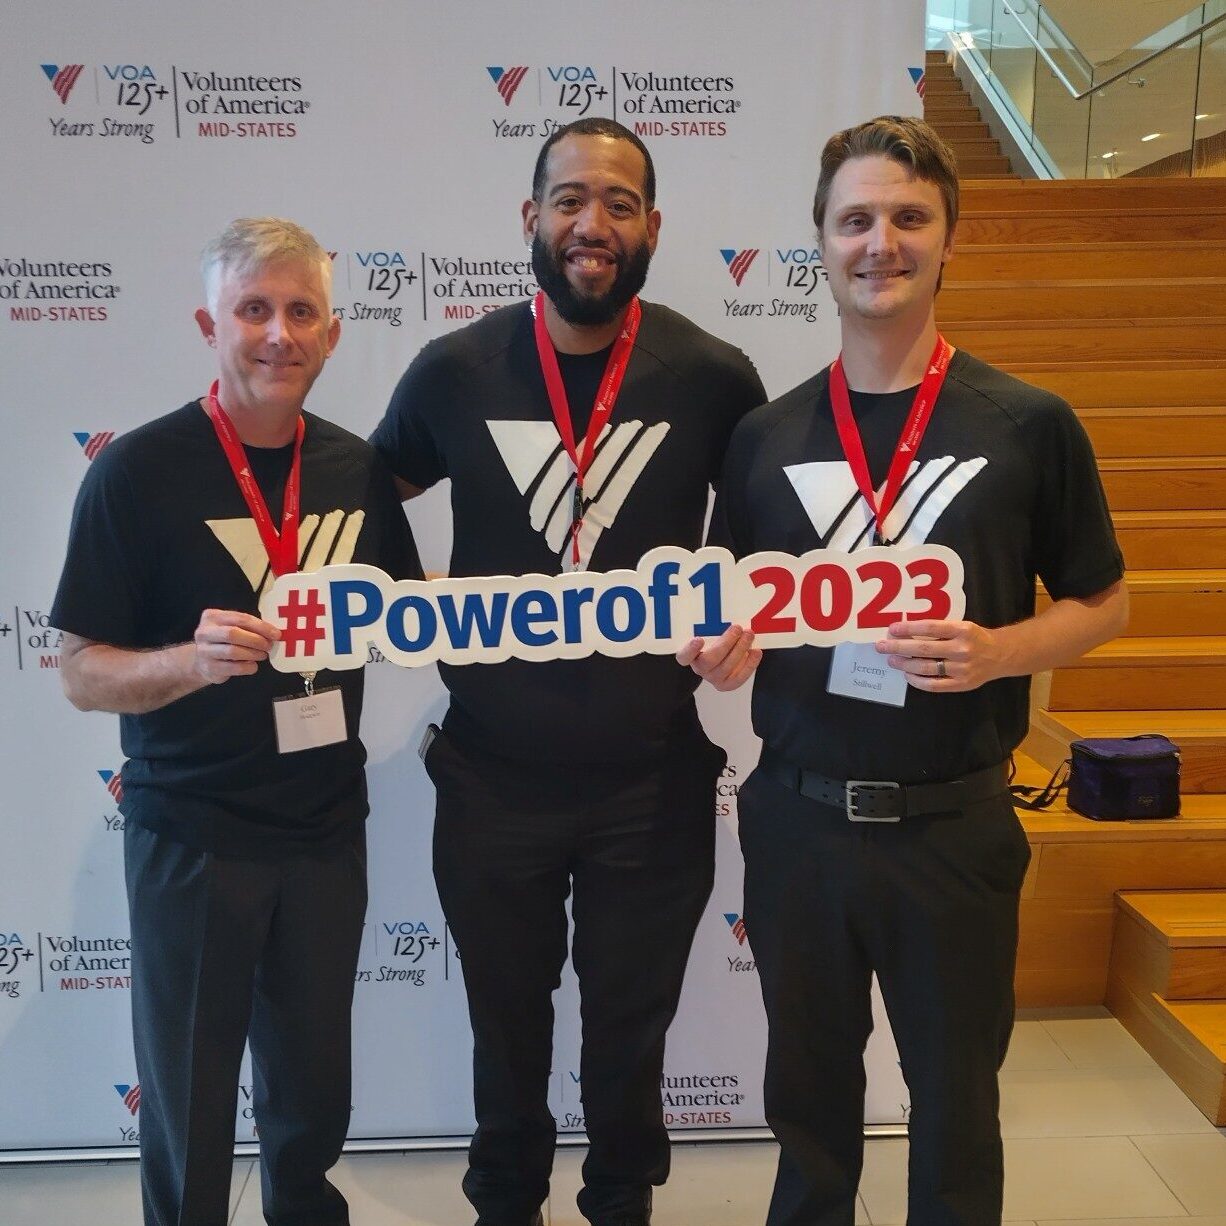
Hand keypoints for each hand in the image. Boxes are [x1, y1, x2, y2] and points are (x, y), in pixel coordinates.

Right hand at [192, 609, 280, 684]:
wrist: (201, 661)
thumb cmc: (223, 641)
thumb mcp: (231, 627)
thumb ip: (248, 627)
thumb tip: (273, 633)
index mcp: (212, 616)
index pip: (240, 618)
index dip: (261, 627)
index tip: (276, 634)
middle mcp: (204, 632)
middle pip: (233, 633)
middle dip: (256, 640)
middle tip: (269, 646)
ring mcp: (204, 651)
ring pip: (233, 651)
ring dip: (253, 654)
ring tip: (263, 655)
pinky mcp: (209, 667)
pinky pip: (233, 668)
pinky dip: (247, 667)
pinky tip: (253, 665)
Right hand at [676, 624, 760, 691]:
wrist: (721, 659)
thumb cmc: (712, 642)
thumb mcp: (708, 633)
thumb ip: (711, 627)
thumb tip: (725, 610)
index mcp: (689, 655)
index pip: (684, 656)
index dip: (690, 650)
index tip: (699, 639)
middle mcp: (699, 668)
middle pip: (710, 660)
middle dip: (726, 643)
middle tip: (737, 628)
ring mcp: (713, 678)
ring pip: (726, 667)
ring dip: (740, 649)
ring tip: (749, 635)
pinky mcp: (727, 684)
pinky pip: (739, 677)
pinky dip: (750, 664)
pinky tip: (756, 652)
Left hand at [875, 618, 1007, 691]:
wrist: (1000, 655)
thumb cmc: (974, 638)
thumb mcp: (961, 626)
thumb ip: (939, 628)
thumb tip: (905, 630)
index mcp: (962, 630)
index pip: (930, 628)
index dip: (909, 629)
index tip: (892, 629)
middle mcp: (963, 649)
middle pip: (924, 649)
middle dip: (899, 647)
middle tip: (881, 646)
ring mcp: (962, 669)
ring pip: (926, 668)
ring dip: (904, 664)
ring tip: (891, 660)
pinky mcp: (961, 684)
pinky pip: (934, 685)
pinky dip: (917, 680)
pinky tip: (907, 674)